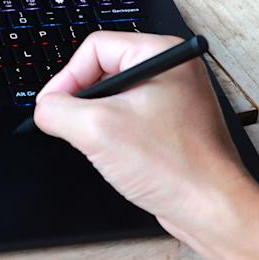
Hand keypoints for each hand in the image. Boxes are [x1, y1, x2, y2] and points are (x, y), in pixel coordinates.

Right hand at [34, 32, 258, 259]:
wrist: (213, 211)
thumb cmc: (175, 166)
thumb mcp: (97, 129)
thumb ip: (58, 110)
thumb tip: (45, 109)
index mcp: (162, 53)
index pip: (94, 48)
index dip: (67, 77)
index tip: (53, 107)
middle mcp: (171, 70)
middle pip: (102, 70)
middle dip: (83, 102)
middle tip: (74, 127)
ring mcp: (173, 99)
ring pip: (113, 98)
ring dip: (98, 122)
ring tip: (104, 146)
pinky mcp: (171, 126)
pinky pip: (128, 120)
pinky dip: (114, 137)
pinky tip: (120, 158)